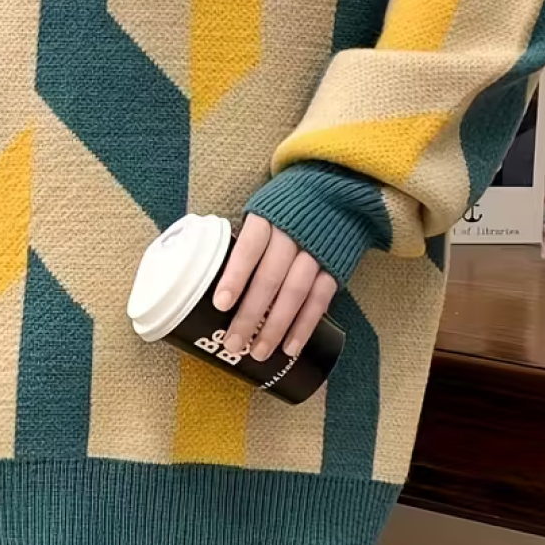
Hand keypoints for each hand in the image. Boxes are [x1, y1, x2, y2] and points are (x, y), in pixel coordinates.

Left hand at [213, 215, 336, 362]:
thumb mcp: (262, 211)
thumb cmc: (283, 209)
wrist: (335, 192)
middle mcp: (293, 234)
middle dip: (251, 314)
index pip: (249, 248)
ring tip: (259, 352)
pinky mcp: (335, 266)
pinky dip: (305, 325)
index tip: (220, 305)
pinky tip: (290, 348)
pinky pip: (320, 300)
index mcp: (268, 217)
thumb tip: (209, 272)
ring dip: (276, 326)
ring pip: (295, 293)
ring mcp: (316, 252)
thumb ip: (243, 239)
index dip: (235, 276)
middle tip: (234, 343)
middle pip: (270, 278)